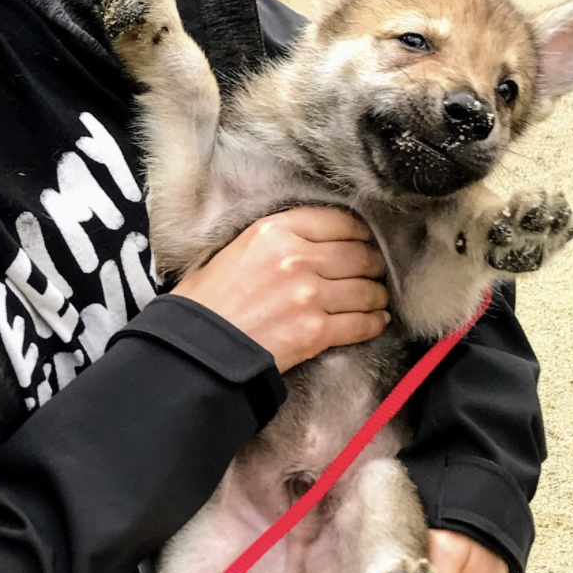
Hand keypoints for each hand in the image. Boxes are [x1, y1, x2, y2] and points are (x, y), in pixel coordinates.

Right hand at [171, 207, 388, 371]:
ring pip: (366, 290)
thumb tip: (309, 240)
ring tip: (376, 298)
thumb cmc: (205, 303)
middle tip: (375, 271)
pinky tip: (377, 320)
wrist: (195, 351)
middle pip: (360, 255)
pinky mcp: (316, 332)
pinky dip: (375, 322)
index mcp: (275, 231)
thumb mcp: (234, 250)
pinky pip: (361, 324)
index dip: (359, 233)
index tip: (364, 241)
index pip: (339, 221)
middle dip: (373, 263)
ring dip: (376, 294)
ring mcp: (310, 296)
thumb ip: (275, 240)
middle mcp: (297, 258)